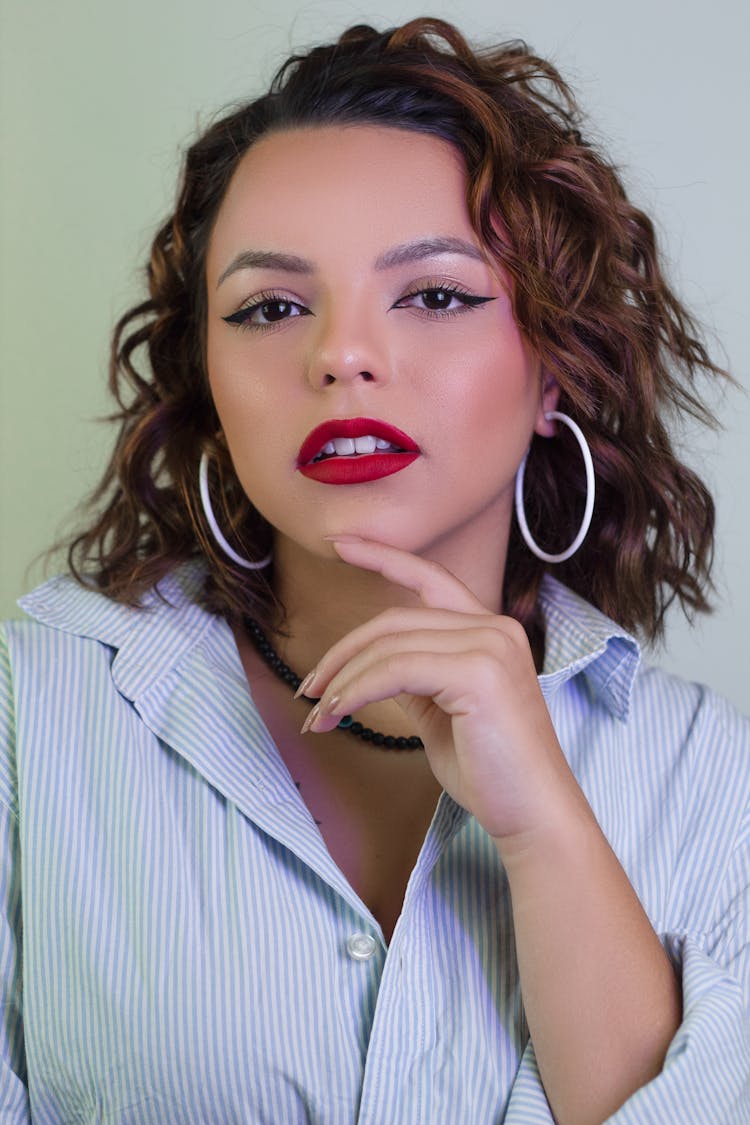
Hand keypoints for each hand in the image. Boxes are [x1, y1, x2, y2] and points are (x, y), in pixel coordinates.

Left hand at [300, 536, 583, 842]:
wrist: (534, 815)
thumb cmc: (490, 772)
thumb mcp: (442, 713)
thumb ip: (415, 679)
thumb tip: (371, 669)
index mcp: (491, 631)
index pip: (429, 578)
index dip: (382, 556)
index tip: (339, 544)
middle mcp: (495, 628)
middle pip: (396, 619)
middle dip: (343, 652)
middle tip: (309, 689)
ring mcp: (490, 646)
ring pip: (390, 645)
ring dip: (342, 679)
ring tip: (318, 714)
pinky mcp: (479, 673)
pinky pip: (396, 670)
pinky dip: (357, 690)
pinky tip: (338, 712)